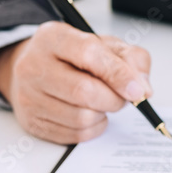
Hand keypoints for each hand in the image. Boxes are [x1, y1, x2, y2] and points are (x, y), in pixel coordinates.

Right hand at [0, 21, 152, 143]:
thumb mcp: (106, 45)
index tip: (137, 90)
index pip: (88, 54)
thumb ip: (132, 60)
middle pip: (83, 91)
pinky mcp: (32, 122)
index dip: (118, 74)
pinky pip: (75, 135)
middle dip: (114, 99)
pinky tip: (91, 113)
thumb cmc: (74, 57)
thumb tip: (143, 89)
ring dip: (104, 114)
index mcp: (54, 38)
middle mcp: (33, 66)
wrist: (36, 69)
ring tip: (103, 102)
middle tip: (123, 97)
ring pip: (81, 118)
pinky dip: (93, 127)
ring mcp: (28, 96)